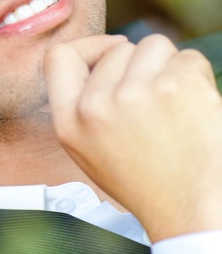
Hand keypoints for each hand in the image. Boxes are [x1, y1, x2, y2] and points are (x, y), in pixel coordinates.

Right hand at [43, 33, 221, 241]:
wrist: (192, 211)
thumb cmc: (146, 182)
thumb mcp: (85, 148)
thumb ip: (78, 102)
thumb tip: (97, 55)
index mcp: (69, 121)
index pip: (59, 56)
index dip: (88, 47)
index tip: (109, 52)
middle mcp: (97, 106)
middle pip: (118, 48)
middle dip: (138, 66)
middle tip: (153, 104)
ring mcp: (138, 93)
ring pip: (153, 45)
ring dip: (167, 66)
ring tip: (174, 103)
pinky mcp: (178, 86)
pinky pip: (188, 57)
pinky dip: (196, 76)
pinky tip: (194, 106)